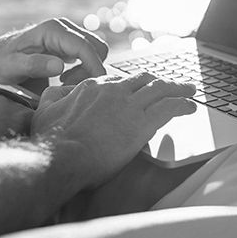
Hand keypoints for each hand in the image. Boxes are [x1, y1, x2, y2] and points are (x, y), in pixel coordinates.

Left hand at [0, 18, 108, 87]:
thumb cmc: (0, 62)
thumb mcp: (13, 66)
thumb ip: (35, 65)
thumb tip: (60, 65)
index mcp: (53, 29)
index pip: (85, 46)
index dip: (94, 66)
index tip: (94, 86)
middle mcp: (64, 28)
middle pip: (97, 47)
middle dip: (90, 69)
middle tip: (67, 85)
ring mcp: (67, 35)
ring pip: (94, 51)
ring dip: (86, 70)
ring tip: (63, 83)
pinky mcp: (67, 44)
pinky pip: (87, 55)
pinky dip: (83, 69)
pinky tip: (63, 78)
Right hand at [31, 73, 196, 188]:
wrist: (61, 157)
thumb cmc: (50, 140)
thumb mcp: (45, 109)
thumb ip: (54, 97)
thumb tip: (57, 92)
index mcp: (92, 87)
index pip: (118, 82)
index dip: (132, 85)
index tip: (139, 89)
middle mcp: (113, 91)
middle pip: (144, 80)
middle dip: (160, 82)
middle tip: (172, 84)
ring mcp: (129, 105)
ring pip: (161, 90)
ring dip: (178, 88)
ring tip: (190, 90)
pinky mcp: (142, 122)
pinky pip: (170, 108)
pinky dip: (183, 105)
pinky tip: (191, 107)